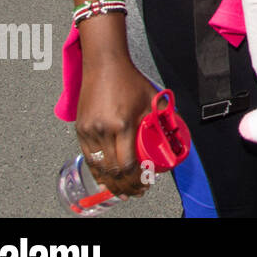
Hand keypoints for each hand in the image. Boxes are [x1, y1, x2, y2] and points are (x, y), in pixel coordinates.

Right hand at [75, 56, 158, 197]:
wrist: (104, 65)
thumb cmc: (130, 80)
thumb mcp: (151, 98)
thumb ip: (163, 116)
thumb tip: (176, 132)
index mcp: (123, 124)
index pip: (127, 164)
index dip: (136, 180)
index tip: (145, 185)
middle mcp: (103, 130)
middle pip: (112, 171)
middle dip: (125, 186)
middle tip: (136, 192)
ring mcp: (89, 131)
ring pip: (98, 167)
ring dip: (110, 182)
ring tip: (122, 189)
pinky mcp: (80, 129)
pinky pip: (88, 157)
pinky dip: (98, 170)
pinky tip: (106, 176)